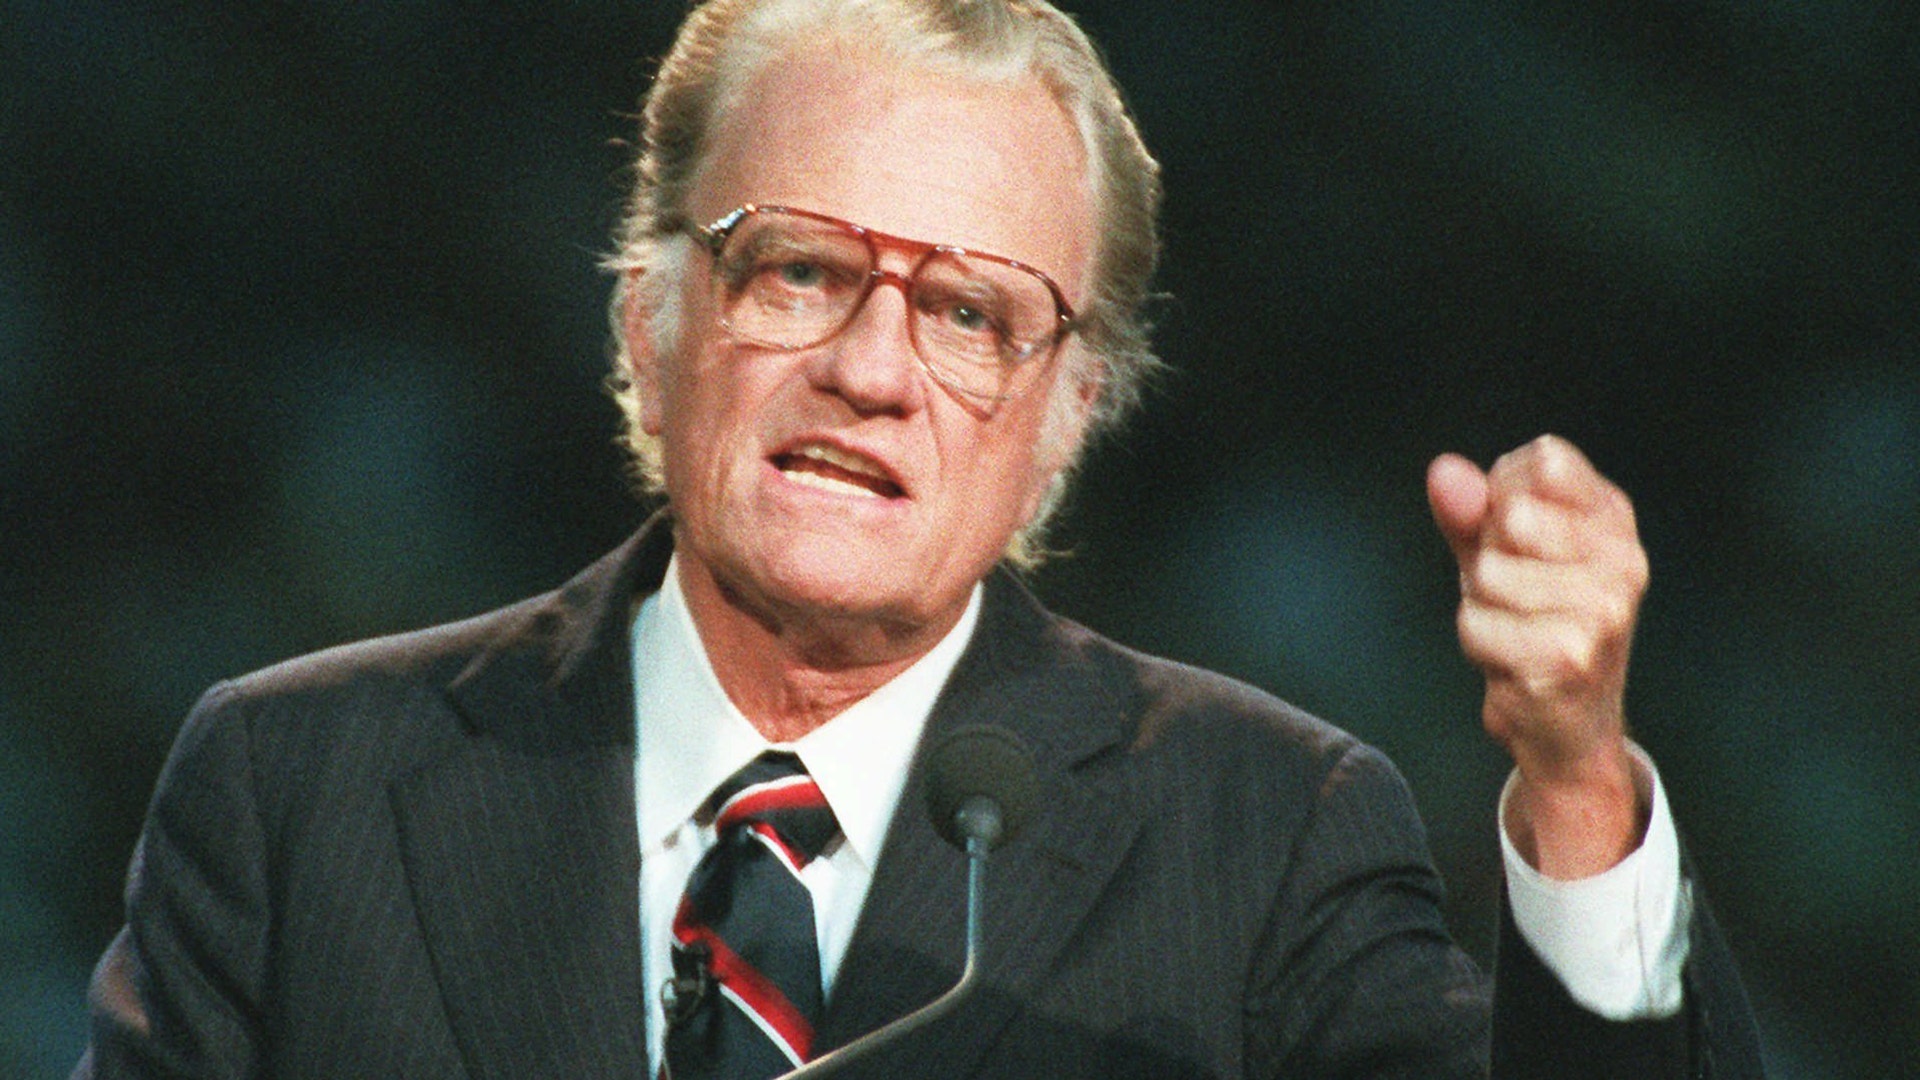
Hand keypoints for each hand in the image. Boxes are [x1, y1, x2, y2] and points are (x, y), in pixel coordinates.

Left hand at [1427, 435, 1649, 876]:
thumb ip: (1469, 510)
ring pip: (1488, 574)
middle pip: (1509, 515)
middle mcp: (1622, 561)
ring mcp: (1602, 610)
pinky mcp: (1569, 655)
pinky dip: (1479, 643)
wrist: (1565, 727)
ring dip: (1480, 606)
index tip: (1515, 534)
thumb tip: (1444, 472)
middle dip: (1487, 556)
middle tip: (1514, 594)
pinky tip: (1512, 660)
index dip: (1502, 492)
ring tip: (1514, 629)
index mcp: (1613, 520)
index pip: (1544, 459)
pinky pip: (1477, 624)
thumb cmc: (1531, 626)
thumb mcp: (1498, 555)